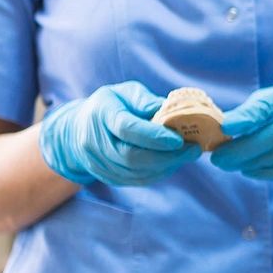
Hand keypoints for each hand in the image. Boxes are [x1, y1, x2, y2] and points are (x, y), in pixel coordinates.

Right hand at [38, 81, 198, 186]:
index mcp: (102, 114)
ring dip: (166, 167)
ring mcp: (98, 162)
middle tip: (193, 150)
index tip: (179, 139)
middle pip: (131, 156)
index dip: (154, 136)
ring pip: (135, 172)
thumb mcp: (125, 92)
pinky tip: (172, 164)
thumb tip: (170, 109)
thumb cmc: (111, 106)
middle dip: (166, 156)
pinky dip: (157, 174)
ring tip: (187, 156)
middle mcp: (95, 141)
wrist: (79, 129)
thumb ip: (145, 101)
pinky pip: (135, 180)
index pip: (127, 128)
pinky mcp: (106, 176)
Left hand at [210, 77, 272, 179]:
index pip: (271, 104)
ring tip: (230, 164)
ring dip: (252, 162)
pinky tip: (249, 171)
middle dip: (243, 149)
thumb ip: (252, 109)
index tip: (225, 126)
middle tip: (219, 158)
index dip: (248, 116)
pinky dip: (267, 172)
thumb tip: (224, 126)